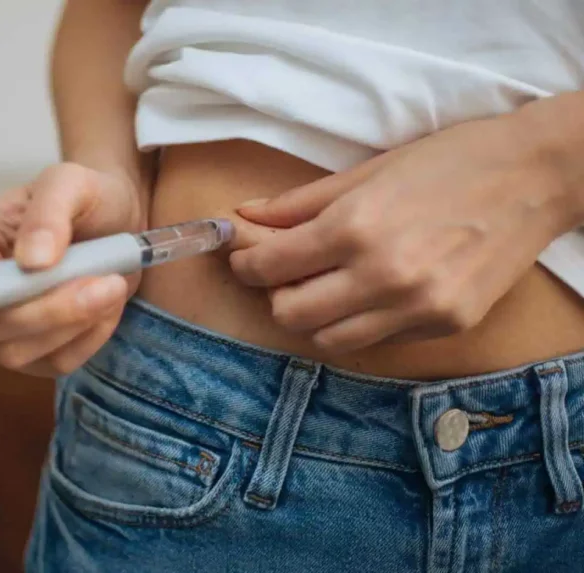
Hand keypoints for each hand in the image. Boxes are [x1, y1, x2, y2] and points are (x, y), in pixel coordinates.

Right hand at [0, 163, 145, 376]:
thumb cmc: (86, 195)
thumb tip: (32, 261)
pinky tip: (107, 301)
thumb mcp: (72, 182)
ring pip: (16, 351)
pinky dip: (91, 335)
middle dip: (45, 308)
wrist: (122, 223)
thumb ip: (50, 211)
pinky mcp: (36, 355)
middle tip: (105, 279)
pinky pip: (55, 362)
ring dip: (74, 321)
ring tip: (113, 282)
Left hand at [229, 116, 576, 352]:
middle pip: (290, 315)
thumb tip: (245, 216)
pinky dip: (359, 322)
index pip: (269, 267)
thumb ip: (300, 203)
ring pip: (329, 340)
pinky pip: (377, 340)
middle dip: (276, 294)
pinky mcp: (446, 326)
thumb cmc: (450, 161)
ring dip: (314, 317)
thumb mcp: (368, 170)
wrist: (537, 176)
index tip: (244, 255)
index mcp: (355, 228)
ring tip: (324, 286)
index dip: (245, 263)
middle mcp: (383, 276)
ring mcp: (418, 308)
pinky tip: (370, 292)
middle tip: (283, 272)